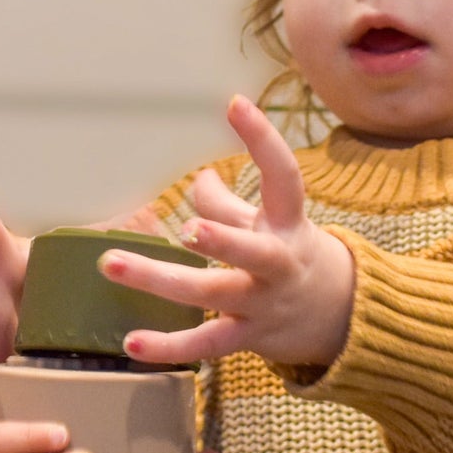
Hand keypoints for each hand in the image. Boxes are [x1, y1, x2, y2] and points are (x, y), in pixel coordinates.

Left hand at [98, 95, 354, 370]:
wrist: (338, 317)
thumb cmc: (290, 256)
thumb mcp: (269, 222)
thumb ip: (228, 203)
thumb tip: (199, 177)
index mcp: (287, 223)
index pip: (284, 176)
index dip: (263, 140)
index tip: (235, 104)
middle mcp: (278, 263)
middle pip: (249, 251)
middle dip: (219, 239)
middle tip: (187, 228)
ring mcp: (262, 303)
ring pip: (212, 293)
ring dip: (161, 281)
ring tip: (113, 265)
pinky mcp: (247, 337)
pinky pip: (205, 344)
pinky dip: (168, 347)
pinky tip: (131, 345)